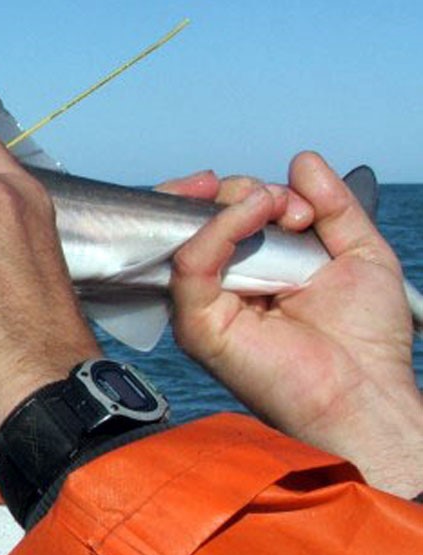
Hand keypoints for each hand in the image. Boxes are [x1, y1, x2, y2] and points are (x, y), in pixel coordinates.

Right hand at [158, 153, 422, 496]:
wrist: (367, 394)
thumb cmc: (365, 341)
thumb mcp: (360, 252)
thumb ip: (335, 205)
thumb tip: (302, 161)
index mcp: (249, 271)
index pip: (222, 215)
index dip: (245, 191)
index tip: (286, 194)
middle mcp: (220, 285)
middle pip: (198, 215)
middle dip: (242, 190)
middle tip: (287, 205)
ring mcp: (203, 304)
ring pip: (188, 231)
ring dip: (234, 202)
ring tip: (278, 206)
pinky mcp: (197, 323)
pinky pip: (191, 263)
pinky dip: (219, 226)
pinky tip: (255, 210)